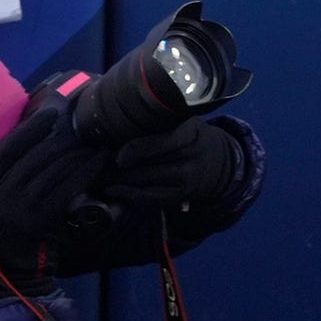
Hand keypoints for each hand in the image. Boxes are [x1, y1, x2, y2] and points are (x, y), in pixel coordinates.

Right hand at [0, 101, 104, 298]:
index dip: (31, 128)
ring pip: (55, 169)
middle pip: (36, 155)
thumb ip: (12, 171)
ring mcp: (19, 207)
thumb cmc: (10, 224)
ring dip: (79, 153)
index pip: (9, 147)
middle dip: (63, 139)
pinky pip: (68, 187)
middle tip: (84, 127)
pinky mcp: (41, 219)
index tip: (51, 114)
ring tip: (96, 142)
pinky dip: (86, 170)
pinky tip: (98, 161)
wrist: (10, 267)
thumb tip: (40, 133)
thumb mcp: (0, 196)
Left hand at [96, 120, 241, 212]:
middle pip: (150, 163)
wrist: (221, 162)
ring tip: (100, 176)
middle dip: (119, 166)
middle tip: (98, 163)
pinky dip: (130, 196)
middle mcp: (192, 156)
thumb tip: (120, 121)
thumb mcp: (186, 121)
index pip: (161, 142)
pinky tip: (114, 191)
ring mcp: (188, 178)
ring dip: (120, 180)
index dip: (136, 150)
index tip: (117, 153)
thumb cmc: (193, 137)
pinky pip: (152, 198)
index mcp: (191, 131)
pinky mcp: (183, 195)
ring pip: (147, 181)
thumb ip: (161, 122)